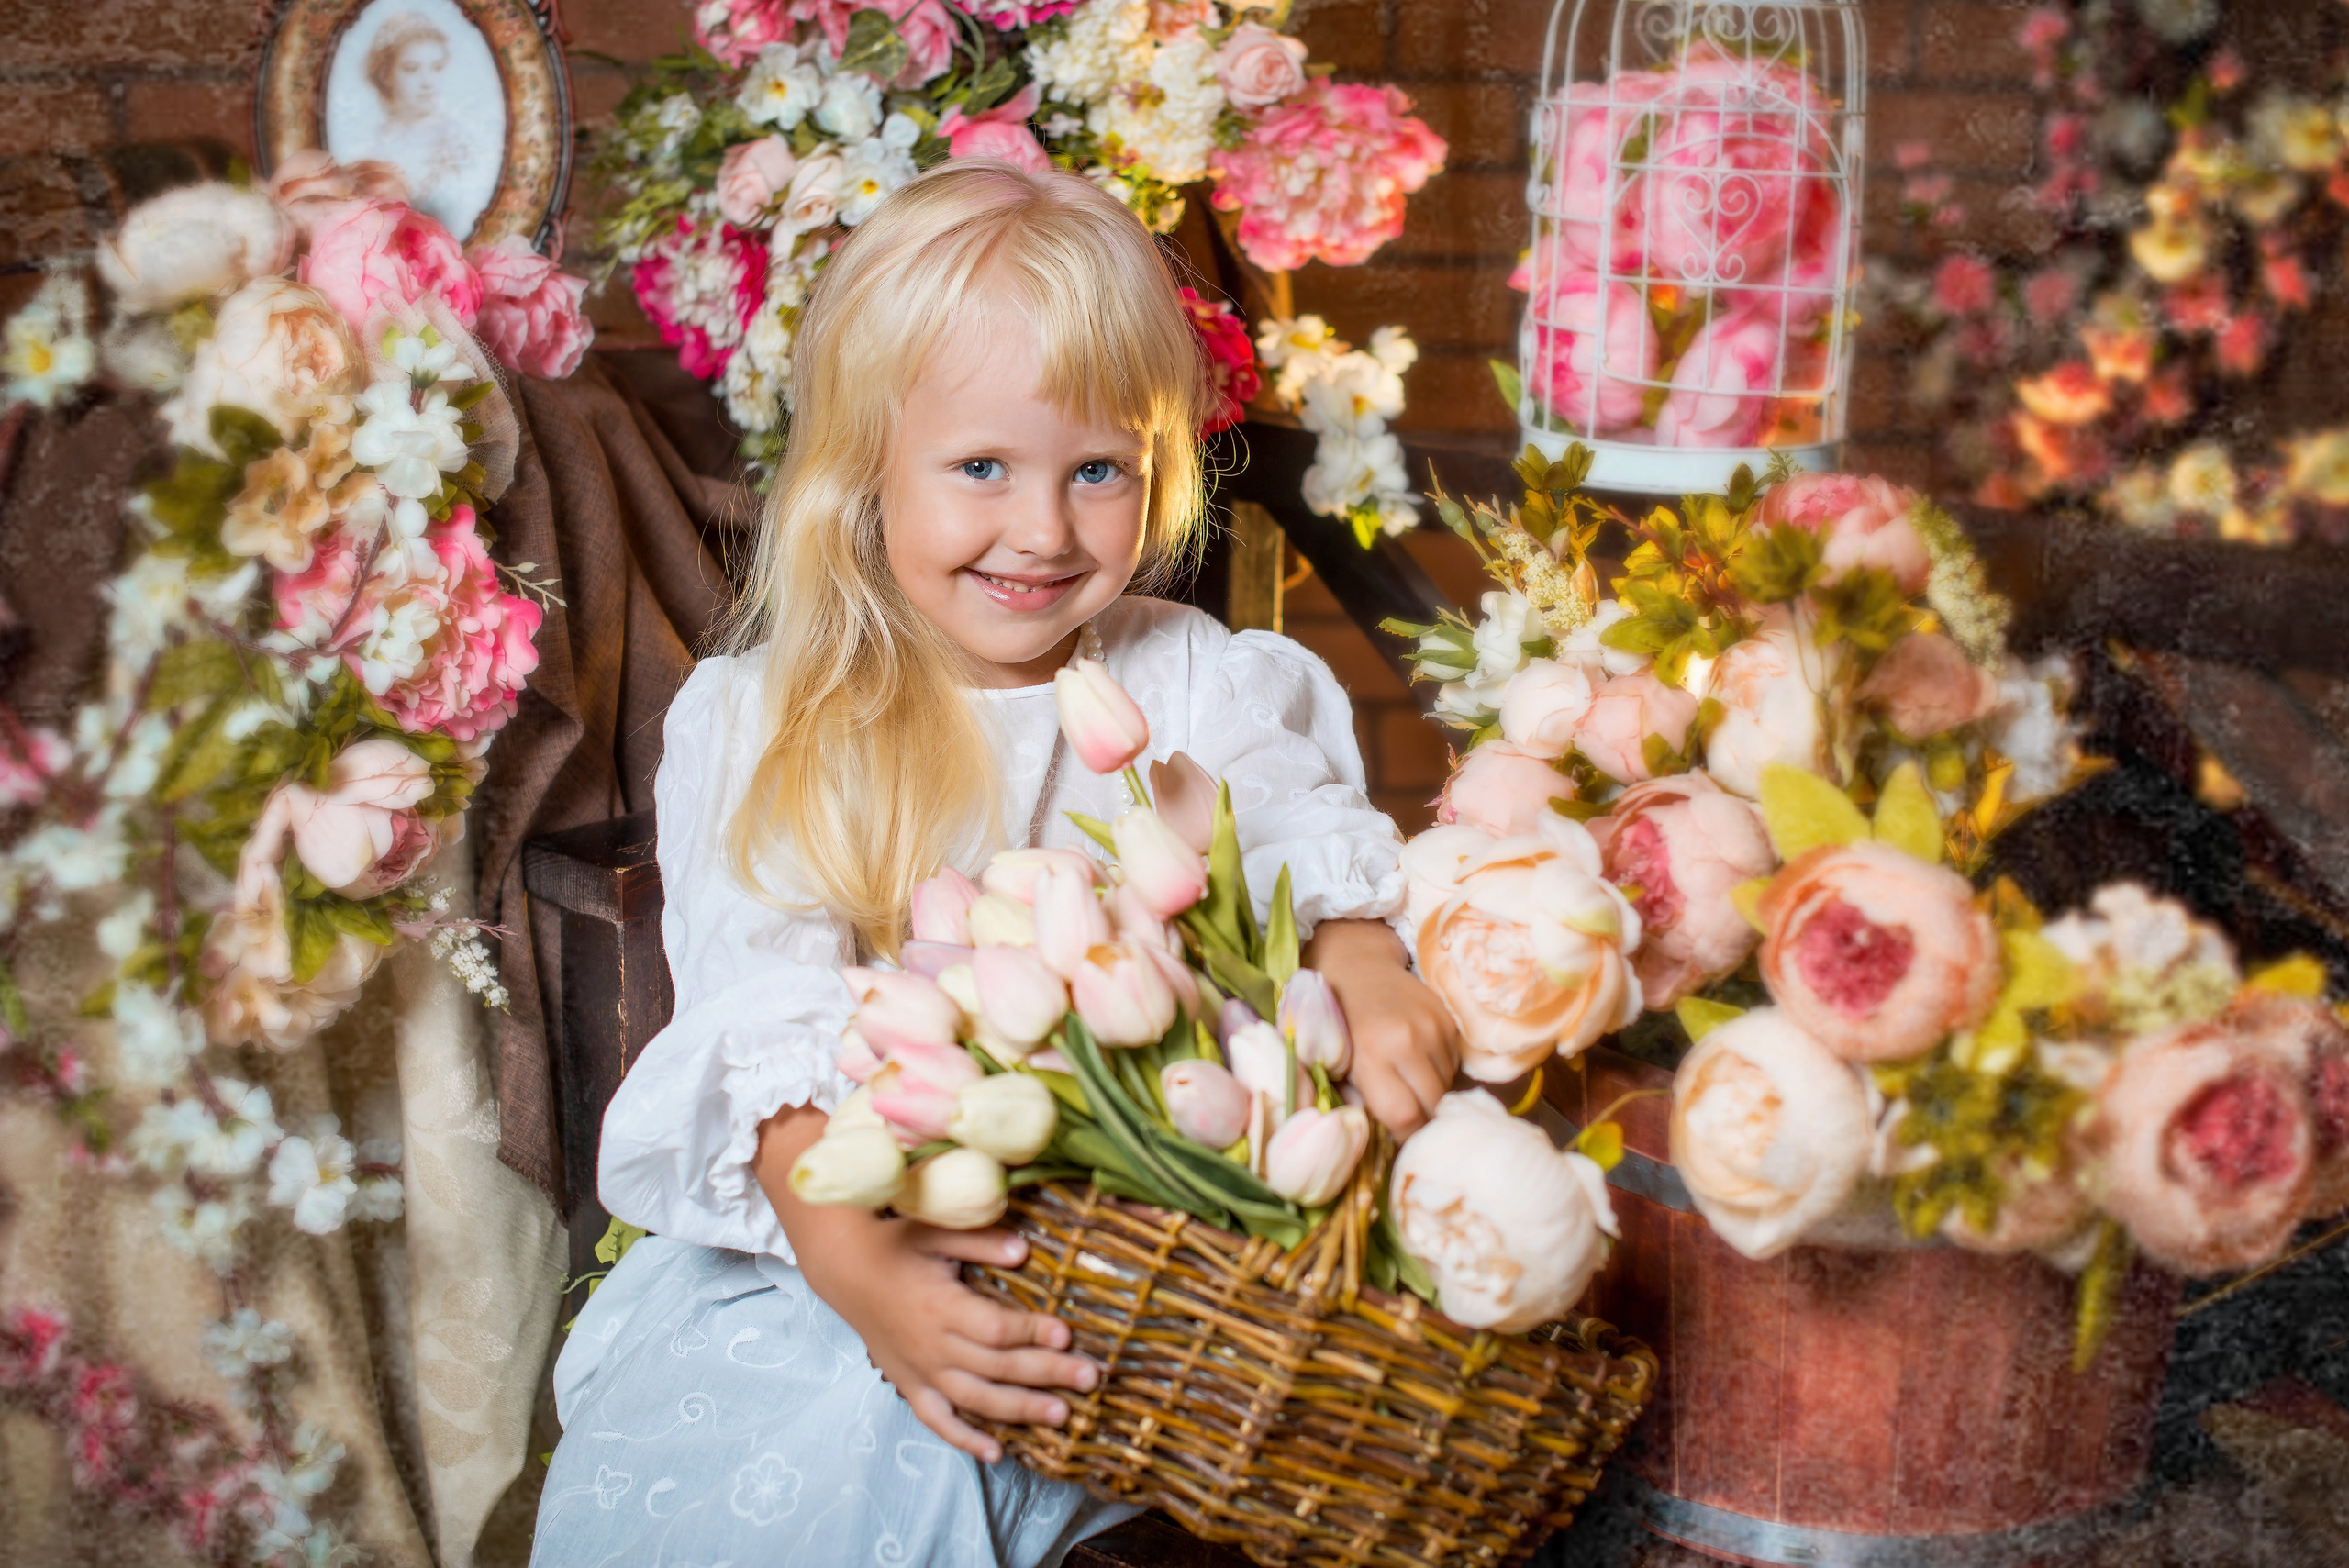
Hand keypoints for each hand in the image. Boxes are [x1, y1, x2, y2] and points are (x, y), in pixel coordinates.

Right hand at [755, 1107, 1098, 1463]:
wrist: (845, 1269)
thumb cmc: (896, 1243)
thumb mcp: (935, 1230)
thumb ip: (980, 1240)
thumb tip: (1024, 1251)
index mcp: (940, 1306)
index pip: (995, 1329)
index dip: (1032, 1333)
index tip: (1068, 1333)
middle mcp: (931, 1345)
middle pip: (995, 1368)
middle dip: (1045, 1374)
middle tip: (1090, 1377)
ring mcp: (919, 1370)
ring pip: (974, 1400)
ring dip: (1019, 1410)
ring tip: (1061, 1414)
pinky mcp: (909, 1384)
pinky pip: (937, 1419)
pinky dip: (964, 1440)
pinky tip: (996, 1453)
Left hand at [1301, 918, 1459, 1136]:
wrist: (1356, 966)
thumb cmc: (1336, 1021)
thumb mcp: (1333, 1063)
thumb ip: (1357, 1101)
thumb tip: (1384, 1140)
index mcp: (1371, 1055)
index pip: (1405, 1117)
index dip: (1405, 1137)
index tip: (1399, 1139)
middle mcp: (1407, 1041)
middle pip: (1432, 1106)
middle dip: (1423, 1120)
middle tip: (1408, 1120)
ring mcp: (1433, 1029)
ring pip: (1447, 1086)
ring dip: (1432, 1095)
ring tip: (1409, 1085)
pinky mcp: (1448, 1020)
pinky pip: (1453, 1064)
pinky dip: (1440, 1072)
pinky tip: (1418, 1062)